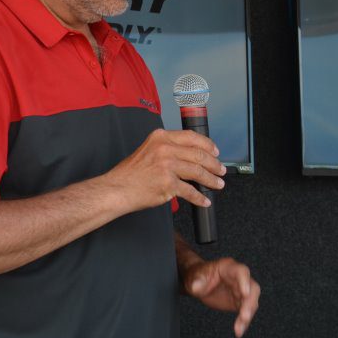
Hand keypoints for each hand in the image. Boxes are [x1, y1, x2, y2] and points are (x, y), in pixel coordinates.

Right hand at [108, 128, 225, 211]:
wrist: (116, 189)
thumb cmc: (130, 174)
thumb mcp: (148, 150)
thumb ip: (167, 149)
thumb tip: (190, 156)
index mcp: (161, 137)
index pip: (192, 137)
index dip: (208, 145)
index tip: (215, 152)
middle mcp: (165, 148)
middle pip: (198, 154)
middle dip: (214, 164)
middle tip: (220, 170)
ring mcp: (167, 166)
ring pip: (198, 172)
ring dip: (211, 180)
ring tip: (218, 184)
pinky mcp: (168, 183)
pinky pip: (190, 191)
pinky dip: (199, 197)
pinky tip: (204, 200)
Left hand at [182, 256, 260, 337]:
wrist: (198, 284)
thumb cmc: (198, 276)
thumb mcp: (194, 277)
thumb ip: (197, 281)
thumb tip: (196, 287)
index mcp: (229, 267)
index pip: (241, 272)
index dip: (245, 282)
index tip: (245, 293)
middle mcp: (238, 278)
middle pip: (252, 288)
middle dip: (250, 303)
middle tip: (244, 316)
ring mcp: (241, 290)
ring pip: (251, 302)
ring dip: (247, 315)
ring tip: (239, 328)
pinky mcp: (239, 302)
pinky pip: (246, 312)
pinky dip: (243, 322)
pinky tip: (239, 331)